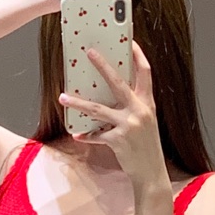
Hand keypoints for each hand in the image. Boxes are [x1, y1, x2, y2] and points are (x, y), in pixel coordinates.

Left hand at [59, 44, 167, 190]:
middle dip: (102, 65)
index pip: (145, 72)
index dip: (138, 55)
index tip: (130, 41)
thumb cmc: (146, 146)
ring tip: (63, 97)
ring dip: (78, 103)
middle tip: (89, 52)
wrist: (152, 173)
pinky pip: (96, 135)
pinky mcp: (118, 140)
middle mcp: (139, 110)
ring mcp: (129, 125)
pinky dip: (86, 135)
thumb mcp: (145, 122)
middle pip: (118, 82)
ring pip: (98, 109)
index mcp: (147, 103)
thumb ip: (131, 108)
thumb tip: (109, 97)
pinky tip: (77, 134)